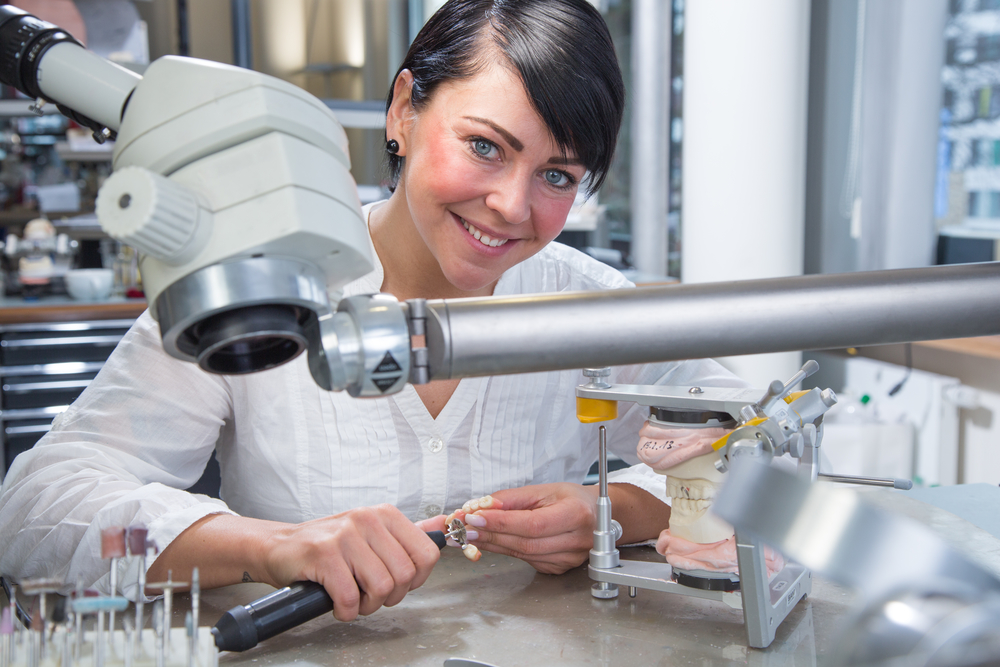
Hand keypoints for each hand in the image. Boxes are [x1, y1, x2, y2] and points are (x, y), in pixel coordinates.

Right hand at [262, 504, 440, 621]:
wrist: (281, 547)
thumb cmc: (329, 546)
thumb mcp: (372, 533)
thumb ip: (409, 533)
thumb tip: (446, 525)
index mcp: (385, 515)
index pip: (426, 553)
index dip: (416, 579)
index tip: (398, 583)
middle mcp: (367, 520)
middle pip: (404, 575)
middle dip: (390, 596)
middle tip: (371, 595)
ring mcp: (345, 536)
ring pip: (381, 587)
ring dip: (367, 605)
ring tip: (354, 599)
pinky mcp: (323, 555)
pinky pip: (349, 598)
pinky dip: (345, 611)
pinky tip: (337, 604)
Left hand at [461, 483, 596, 574]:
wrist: (598, 516)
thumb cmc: (572, 499)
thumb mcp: (544, 490)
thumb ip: (512, 499)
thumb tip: (482, 506)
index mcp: (576, 515)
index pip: (532, 524)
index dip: (501, 523)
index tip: (474, 517)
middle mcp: (577, 540)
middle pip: (525, 543)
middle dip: (490, 535)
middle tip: (464, 527)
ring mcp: (569, 558)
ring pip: (524, 554)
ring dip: (493, 544)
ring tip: (470, 534)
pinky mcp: (560, 568)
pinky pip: (527, 560)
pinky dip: (506, 550)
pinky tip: (491, 542)